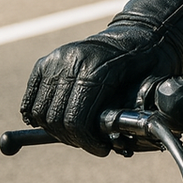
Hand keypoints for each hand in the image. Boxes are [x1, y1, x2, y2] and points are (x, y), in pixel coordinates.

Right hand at [20, 25, 180, 155]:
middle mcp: (72, 61)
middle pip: (56, 118)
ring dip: (56, 130)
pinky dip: (38, 116)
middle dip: (73, 139)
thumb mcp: (150, 85)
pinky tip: (55, 123)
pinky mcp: (46, 61)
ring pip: (40, 112)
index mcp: (98, 68)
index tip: (101, 149)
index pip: (76, 119)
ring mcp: (56, 59)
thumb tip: (118, 142)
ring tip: (77, 133)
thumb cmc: (148, 62)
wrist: (140, 33)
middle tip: (90, 144)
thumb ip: (132, 111)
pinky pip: (32, 99)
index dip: (87, 142)